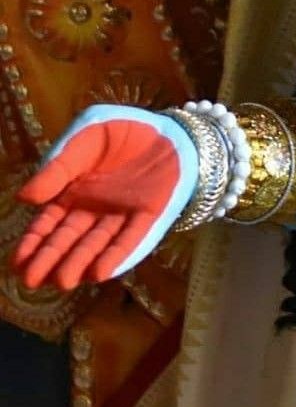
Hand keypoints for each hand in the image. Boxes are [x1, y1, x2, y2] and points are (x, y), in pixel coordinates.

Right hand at [12, 106, 198, 289]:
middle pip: (69, 239)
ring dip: (79, 263)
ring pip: (96, 244)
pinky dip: (116, 255)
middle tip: (32, 280)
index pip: (49, 222)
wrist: (168, 126)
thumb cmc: (123, 130)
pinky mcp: (149, 217)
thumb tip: (24, 198)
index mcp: (74, 192)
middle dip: (50, 260)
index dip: (34, 242)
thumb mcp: (85, 139)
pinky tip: (99, 272)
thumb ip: (58, 168)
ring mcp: (121, 215)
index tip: (17, 262)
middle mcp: (95, 210)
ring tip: (62, 281)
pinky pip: (131, 239)